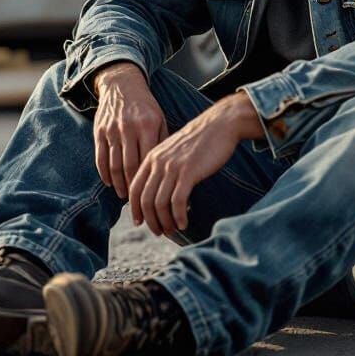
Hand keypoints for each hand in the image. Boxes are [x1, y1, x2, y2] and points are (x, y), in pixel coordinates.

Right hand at [92, 62, 167, 198]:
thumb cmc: (145, 106)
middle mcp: (130, 128)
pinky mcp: (99, 131)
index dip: (150, 180)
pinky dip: (104, 173)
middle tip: (137, 201)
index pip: (149, 160)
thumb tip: (171, 169)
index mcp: (149, 125)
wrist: (122, 84)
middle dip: (133, 187)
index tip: (154, 193)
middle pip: (130, 166)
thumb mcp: (160, 119)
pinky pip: (100, 158)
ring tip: (124, 196)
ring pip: (114, 165)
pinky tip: (110, 183)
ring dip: (118, 184)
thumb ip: (163, 142)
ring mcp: (113, 130)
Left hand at [129, 91, 263, 236]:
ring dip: (165, 222)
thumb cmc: (200, 139)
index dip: (135, 209)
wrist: (219, 124)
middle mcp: (158, 163)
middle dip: (150, 220)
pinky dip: (178, 217)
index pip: (135, 188)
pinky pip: (177, 202)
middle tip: (158, 232)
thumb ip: (163, 165)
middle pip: (145, 200)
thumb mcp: (174, 150)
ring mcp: (173, 167)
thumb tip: (160, 190)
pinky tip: (184, 223)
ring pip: (160, 204)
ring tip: (172, 231)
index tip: (140, 222)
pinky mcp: (189, 172)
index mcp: (152, 157)